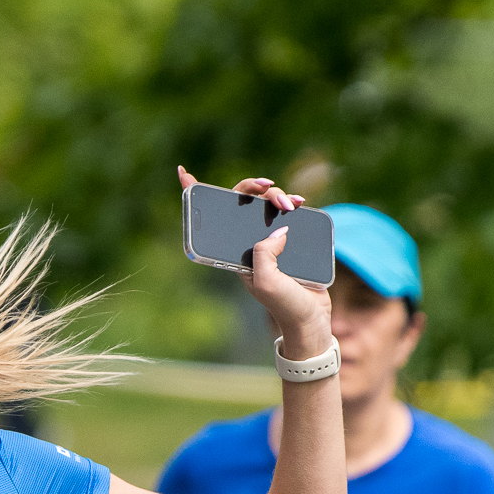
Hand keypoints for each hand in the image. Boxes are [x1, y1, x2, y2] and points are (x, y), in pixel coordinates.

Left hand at [177, 166, 330, 361]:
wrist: (310, 319)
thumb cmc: (284, 305)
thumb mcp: (266, 282)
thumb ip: (264, 255)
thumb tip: (275, 230)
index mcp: (234, 252)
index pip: (213, 220)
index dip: (197, 195)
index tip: (183, 174)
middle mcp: (249, 243)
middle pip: (243, 202)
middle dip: (253, 188)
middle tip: (268, 188)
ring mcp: (269, 239)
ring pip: (267, 204)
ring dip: (278, 195)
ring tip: (292, 204)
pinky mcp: (290, 238)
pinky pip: (287, 212)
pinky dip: (293, 202)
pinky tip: (300, 203)